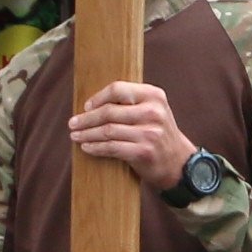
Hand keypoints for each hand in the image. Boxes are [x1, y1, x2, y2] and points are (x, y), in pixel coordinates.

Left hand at [67, 79, 196, 190]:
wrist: (178, 162)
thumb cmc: (158, 133)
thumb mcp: (153, 110)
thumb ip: (131, 102)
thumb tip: (92, 103)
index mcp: (154, 95)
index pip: (118, 89)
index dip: (98, 98)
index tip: (86, 107)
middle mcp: (153, 112)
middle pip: (109, 111)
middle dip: (86, 119)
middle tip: (73, 124)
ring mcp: (150, 133)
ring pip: (107, 130)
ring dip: (87, 134)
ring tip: (76, 136)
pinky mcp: (144, 151)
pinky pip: (112, 147)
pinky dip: (96, 147)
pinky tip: (87, 147)